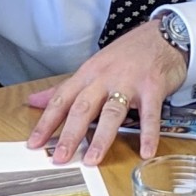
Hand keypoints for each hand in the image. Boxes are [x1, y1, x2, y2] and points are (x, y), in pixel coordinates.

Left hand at [26, 19, 186, 165]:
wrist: (161, 35)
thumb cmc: (126, 54)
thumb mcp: (93, 67)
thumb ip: (65, 88)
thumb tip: (34, 101)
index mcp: (88, 74)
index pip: (62, 99)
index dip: (47, 122)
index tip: (34, 143)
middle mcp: (105, 77)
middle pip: (83, 107)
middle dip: (70, 133)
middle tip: (60, 157)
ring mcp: (129, 82)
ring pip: (112, 111)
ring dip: (102, 137)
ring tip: (92, 160)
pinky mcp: (152, 87)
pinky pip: (150, 113)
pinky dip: (148, 133)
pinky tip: (145, 152)